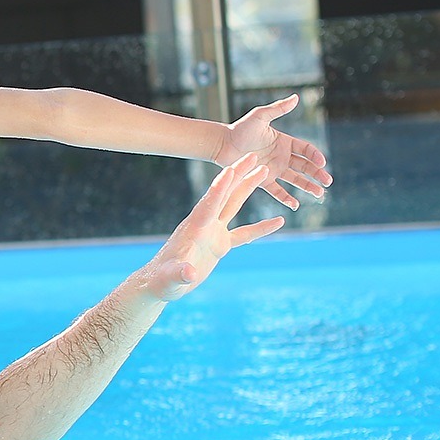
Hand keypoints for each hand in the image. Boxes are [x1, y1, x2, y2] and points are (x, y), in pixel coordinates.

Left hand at [140, 156, 285, 301]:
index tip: (231, 169)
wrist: (161, 284)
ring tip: (263, 171)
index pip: (209, 204)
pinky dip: (261, 228)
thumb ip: (181, 273)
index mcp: (194, 228)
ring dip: (247, 188)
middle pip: (224, 195)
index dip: (219, 188)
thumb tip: (190, 273)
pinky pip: (244, 234)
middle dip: (237, 174)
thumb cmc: (162, 281)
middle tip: (252, 155)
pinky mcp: (219, 245)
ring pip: (233, 205)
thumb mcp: (171, 278)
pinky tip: (278, 221)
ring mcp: (212, 233)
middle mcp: (204, 225)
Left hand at [214, 93, 331, 209]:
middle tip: (328, 182)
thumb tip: (296, 97)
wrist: (221, 144)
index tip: (322, 163)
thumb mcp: (260, 116)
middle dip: (318, 174)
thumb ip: (278, 109)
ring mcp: (273, 169)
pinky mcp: (262, 180)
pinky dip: (286, 198)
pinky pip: (277, 191)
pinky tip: (295, 205)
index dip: (315, 156)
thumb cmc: (239, 129)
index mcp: (284, 142)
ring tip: (319, 194)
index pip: (306, 149)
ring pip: (295, 180)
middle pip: (305, 166)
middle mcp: (281, 156)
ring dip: (308, 187)